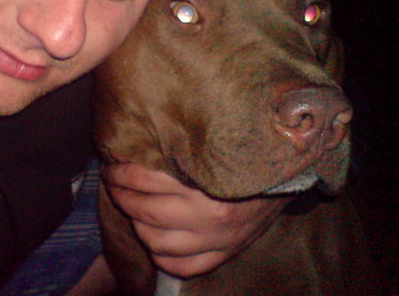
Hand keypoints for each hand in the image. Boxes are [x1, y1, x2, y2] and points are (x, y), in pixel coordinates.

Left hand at [102, 162, 289, 277]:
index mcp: (206, 183)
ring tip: (130, 209)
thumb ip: (183, 146)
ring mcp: (217, 240)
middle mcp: (210, 216)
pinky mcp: (225, 254)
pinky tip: (154, 242)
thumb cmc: (247, 154)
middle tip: (114, 184)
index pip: (147, 180)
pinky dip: (162, 257)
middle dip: (122, 196)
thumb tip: (145, 135)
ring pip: (157, 242)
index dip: (122, 174)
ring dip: (136, 224)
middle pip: (146, 211)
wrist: (290, 174)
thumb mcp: (217, 145)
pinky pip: (183, 266)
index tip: (112, 167)